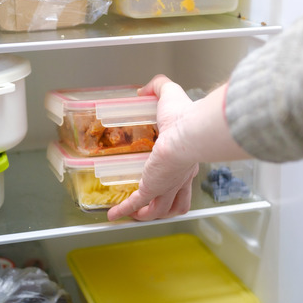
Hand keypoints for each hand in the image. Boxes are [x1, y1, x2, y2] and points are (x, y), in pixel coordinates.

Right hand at [107, 75, 199, 220]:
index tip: (168, 182)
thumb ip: (160, 87)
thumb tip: (145, 90)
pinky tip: (113, 215)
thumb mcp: (171, 94)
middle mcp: (180, 177)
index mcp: (187, 160)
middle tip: (151, 207)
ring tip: (134, 214)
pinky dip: (124, 210)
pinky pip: (136, 203)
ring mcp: (166, 185)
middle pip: (175, 202)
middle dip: (164, 206)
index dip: (177, 184)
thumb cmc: (186, 116)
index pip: (184, 178)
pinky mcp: (152, 188)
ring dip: (145, 214)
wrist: (189, 132)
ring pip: (158, 209)